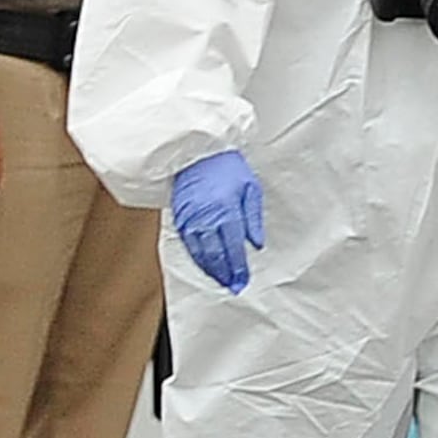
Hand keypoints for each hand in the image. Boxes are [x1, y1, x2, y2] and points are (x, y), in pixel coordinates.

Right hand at [170, 148, 266, 293]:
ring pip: (200, 252)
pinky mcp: (180, 217)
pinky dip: (197, 257)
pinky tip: (204, 264)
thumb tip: (257, 244)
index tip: (243, 280)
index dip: (238, 267)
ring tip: (220, 280)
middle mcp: (206, 217)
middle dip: (225, 273)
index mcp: (226, 210)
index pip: (233, 247)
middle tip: (233, 286)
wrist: (197, 151)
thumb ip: (253, 218)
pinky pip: (188, 243)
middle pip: (216, 254)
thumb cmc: (227, 166)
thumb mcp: (250, 187)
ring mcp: (190, 218)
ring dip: (210, 269)